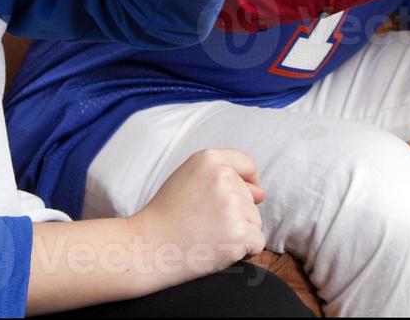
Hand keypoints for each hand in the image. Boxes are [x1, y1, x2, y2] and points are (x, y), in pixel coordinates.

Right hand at [130, 149, 266, 280]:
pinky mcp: (239, 233)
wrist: (147, 248)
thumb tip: (262, 193)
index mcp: (209, 159)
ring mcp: (232, 206)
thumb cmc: (167, 215)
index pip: (247, 164)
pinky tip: (218, 250)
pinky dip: (243, 251)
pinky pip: (257, 242)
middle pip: (251, 197)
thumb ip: (226, 178)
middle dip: (236, 213)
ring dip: (239, 233)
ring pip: (255, 220)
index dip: (247, 181)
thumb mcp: (189, 181)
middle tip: (203, 223)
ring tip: (208, 236)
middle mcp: (223, 177)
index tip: (232, 197)